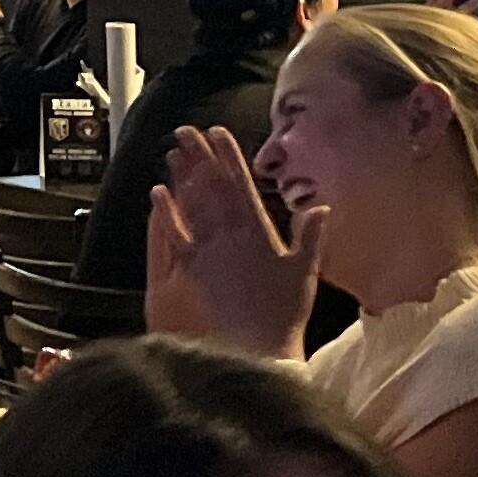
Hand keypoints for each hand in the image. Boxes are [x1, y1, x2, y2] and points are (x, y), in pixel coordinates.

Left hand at [145, 127, 324, 359]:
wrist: (260, 345)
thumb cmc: (286, 311)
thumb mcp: (305, 270)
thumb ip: (310, 236)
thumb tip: (320, 208)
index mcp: (260, 231)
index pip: (241, 184)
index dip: (228, 156)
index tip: (218, 133)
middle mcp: (233, 235)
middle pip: (212, 187)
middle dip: (199, 156)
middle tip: (185, 131)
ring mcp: (211, 251)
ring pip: (193, 205)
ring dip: (181, 176)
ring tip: (172, 152)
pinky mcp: (195, 269)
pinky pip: (176, 235)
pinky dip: (166, 213)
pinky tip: (157, 193)